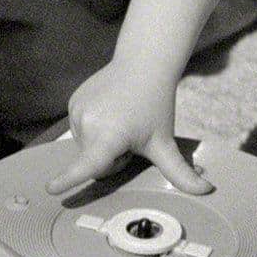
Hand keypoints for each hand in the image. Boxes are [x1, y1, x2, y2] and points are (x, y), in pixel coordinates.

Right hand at [46, 60, 212, 196]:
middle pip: (94, 164)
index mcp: (110, 136)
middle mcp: (89, 124)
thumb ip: (180, 173)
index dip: (69, 179)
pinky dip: (93, 128)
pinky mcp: (72, 102)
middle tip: (130, 138)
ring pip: (85, 147)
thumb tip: (206, 191)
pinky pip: (80, 129)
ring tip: (121, 121)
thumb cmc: (154, 105)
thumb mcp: (165, 142)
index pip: (88, 164)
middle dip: (111, 159)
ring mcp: (77, 111)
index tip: (51, 189)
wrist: (142, 64)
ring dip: (101, 143)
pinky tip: (110, 112)